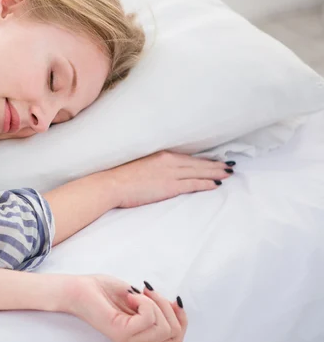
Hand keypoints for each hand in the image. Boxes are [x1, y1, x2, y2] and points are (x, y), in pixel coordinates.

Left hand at [66, 275, 187, 341]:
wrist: (78, 288)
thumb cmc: (103, 290)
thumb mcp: (138, 296)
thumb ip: (156, 305)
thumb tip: (176, 305)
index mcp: (141, 335)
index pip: (176, 340)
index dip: (182, 318)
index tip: (171, 299)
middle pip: (174, 334)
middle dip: (168, 307)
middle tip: (148, 291)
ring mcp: (128, 339)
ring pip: (163, 327)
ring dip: (155, 303)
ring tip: (135, 294)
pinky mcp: (120, 331)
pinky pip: (148, 319)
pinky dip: (144, 302)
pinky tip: (130, 296)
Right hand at [106, 151, 234, 208]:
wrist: (112, 184)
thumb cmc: (120, 177)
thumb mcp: (139, 165)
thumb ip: (153, 166)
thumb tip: (159, 172)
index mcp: (161, 154)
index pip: (188, 157)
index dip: (203, 159)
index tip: (215, 159)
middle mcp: (169, 161)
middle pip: (198, 162)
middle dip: (215, 164)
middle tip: (230, 165)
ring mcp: (170, 173)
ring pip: (199, 172)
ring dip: (216, 172)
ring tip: (228, 173)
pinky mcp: (170, 186)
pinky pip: (193, 184)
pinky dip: (206, 183)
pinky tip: (216, 184)